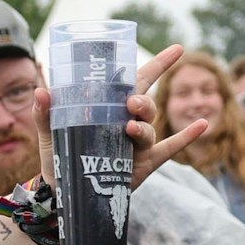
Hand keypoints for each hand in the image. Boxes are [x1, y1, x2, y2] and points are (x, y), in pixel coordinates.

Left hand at [34, 44, 206, 197]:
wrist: (60, 194)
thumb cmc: (58, 159)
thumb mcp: (49, 135)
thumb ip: (46, 114)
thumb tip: (41, 90)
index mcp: (112, 109)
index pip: (137, 82)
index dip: (158, 65)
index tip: (177, 50)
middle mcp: (130, 124)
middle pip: (146, 104)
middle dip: (142, 100)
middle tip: (130, 102)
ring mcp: (138, 146)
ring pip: (149, 129)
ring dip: (144, 125)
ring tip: (129, 127)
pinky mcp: (144, 166)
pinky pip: (169, 150)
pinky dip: (186, 138)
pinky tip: (203, 124)